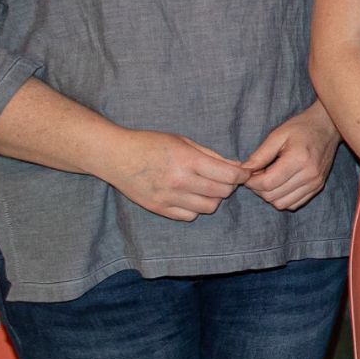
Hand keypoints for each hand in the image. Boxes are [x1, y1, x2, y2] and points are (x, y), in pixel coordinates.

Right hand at [106, 130, 250, 220]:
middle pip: (222, 193)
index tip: (244, 173)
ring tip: (206, 188)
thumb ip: (212, 156)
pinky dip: (195, 209)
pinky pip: (190, 216)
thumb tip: (237, 167)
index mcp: (188, 160)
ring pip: (208, 207)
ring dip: (213, 198)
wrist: (115, 156)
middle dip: (229, 186)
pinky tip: (190, 196)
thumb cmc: (150, 144)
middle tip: (224, 179)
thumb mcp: (183, 141)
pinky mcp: (159, 208)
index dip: (242, 175)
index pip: (229, 176)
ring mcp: (169, 197)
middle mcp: (180, 181)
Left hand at [241, 105, 339, 212]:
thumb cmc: (301, 128)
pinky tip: (280, 184)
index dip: (251, 181)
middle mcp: (309, 175)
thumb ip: (260, 155)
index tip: (248, 172)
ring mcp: (315, 183)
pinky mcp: (318, 188)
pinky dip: (282, 198)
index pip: (267, 183)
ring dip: (269, 195)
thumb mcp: (277, 135)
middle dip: (258, 188)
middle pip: (272, 196)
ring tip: (268, 179)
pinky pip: (293, 204)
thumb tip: (244, 171)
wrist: (327, 127)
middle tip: (257, 174)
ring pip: (282, 204)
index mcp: (298, 159)